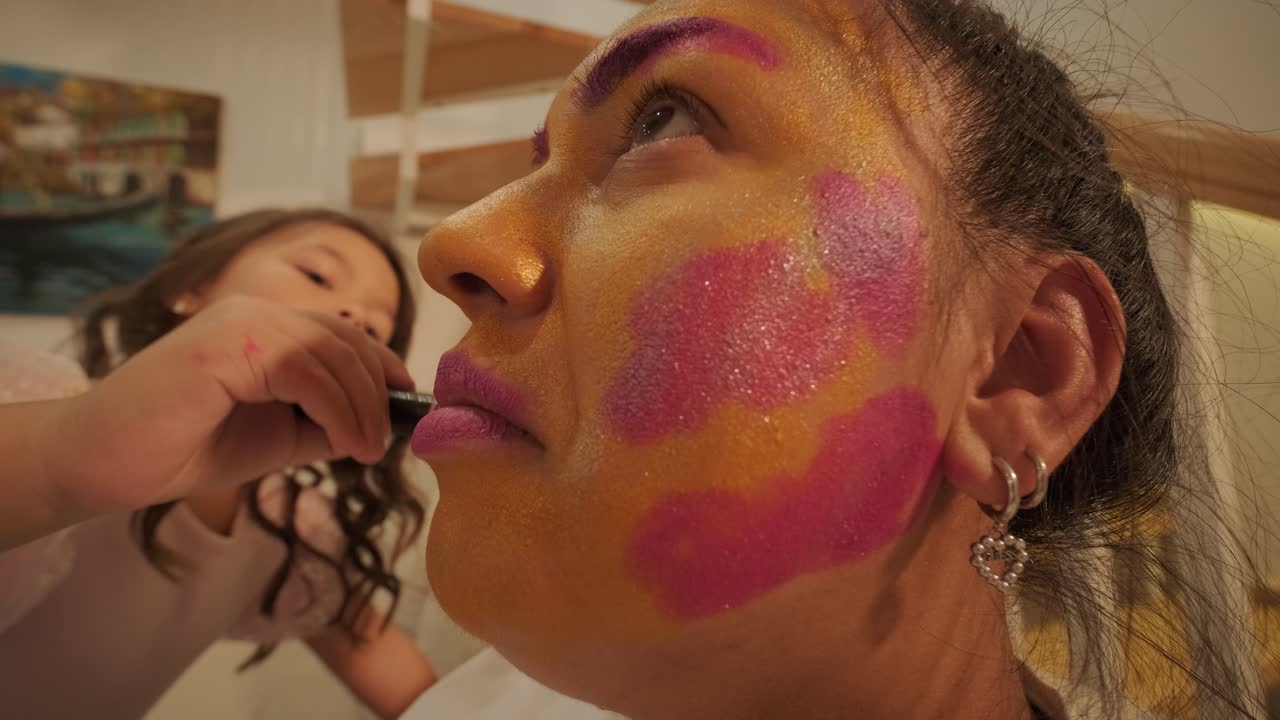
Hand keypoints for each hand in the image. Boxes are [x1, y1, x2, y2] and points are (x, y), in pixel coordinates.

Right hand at [44, 295, 414, 513]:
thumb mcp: (275, 436)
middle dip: (377, 391)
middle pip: (344, 339)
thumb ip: (322, 423)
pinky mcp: (226, 345)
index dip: (381, 366)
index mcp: (261, 326)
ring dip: (361, 406)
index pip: (340, 333)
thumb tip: (380, 425)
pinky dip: (337, 409)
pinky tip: (346, 446)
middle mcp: (252, 313)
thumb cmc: (181, 448)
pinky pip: (305, 369)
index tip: (404, 406)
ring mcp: (237, 323)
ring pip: (331, 352)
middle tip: (385, 442)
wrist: (104, 465)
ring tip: (367, 450)